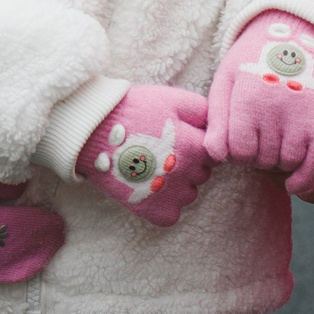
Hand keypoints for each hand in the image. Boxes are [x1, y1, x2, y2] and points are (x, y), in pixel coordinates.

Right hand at [75, 85, 214, 226]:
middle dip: (189, 164)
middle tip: (162, 151)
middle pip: (202, 174)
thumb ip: (204, 110)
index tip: (177, 138)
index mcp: (196, 147)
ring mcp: (171, 195)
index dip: (196, 144)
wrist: (94, 132)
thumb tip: (219, 124)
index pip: (214, 153)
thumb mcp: (172, 99)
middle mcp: (188, 174)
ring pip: (189, 195)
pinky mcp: (155, 212)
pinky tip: (148, 186)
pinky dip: (163, 205)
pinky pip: (172, 214)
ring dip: (178, 185)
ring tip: (153, 167)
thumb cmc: (134, 111)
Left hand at [205, 14, 313, 193]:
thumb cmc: (251, 61)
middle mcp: (276, 110)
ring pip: (286, 163)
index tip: (238, 140)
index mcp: (248, 100)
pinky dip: (304, 180)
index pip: (237, 152)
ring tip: (275, 141)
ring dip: (277, 161)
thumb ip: (217, 119)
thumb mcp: (225, 81)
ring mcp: (303, 117)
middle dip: (256, 155)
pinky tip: (293, 183)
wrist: (293, 34)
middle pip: (261, 159)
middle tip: (259, 135)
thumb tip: (214, 155)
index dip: (235, 152)